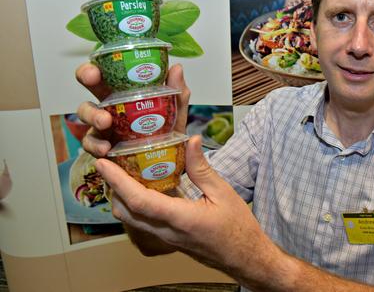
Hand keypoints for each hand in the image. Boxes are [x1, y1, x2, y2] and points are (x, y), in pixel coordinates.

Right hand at [75, 63, 190, 156]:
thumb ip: (178, 94)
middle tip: (91, 78)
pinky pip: (90, 143)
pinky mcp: (101, 146)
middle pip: (91, 83)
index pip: (106, 72)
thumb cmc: (167, 134)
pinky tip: (106, 148)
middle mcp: (110, 104)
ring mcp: (102, 126)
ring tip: (105, 121)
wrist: (167, 165)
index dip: (96, 66)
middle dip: (86, 77)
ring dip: (92, 114)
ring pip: (86, 113)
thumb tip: (176, 68)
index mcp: (125, 92)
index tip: (96, 68)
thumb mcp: (176, 114)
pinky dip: (95, 145)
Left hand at [95, 136, 280, 276]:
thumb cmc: (237, 228)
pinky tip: (145, 188)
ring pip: (131, 219)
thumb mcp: (223, 193)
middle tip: (110, 164)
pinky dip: (134, 205)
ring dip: (121, 197)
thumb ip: (202, 169)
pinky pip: (142, 223)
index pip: (138, 200)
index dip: (117, 181)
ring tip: (123, 174)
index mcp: (180, 218)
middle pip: (126, 211)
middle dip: (112, 187)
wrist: (244, 257)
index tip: (103, 163)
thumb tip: (190, 141)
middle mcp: (167, 231)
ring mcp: (165, 238)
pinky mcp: (168, 239)